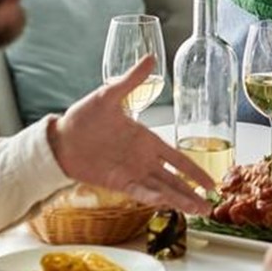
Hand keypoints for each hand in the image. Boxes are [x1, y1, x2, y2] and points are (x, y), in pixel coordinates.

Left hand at [48, 56, 213, 213]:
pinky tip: (165, 204)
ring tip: (196, 212)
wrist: (59, 139)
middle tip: (209, 208)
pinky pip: (139, 192)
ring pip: (161, 189)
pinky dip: (152, 198)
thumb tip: (151, 58)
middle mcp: (143, 159)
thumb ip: (131, 80)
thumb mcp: (109, 95)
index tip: (211, 182)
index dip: (195, 171)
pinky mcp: (116, 183)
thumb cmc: (83, 116)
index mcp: (147, 139)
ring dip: (178, 200)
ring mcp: (131, 173)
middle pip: (174, 180)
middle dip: (192, 193)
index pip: (178, 158)